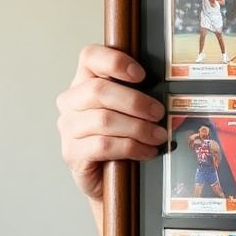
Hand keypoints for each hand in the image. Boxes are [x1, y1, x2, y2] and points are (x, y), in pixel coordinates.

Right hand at [56, 45, 166, 202]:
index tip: (141, 75)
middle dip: (135, 102)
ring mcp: (68, 128)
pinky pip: (103, 145)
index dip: (115, 61)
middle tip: (158, 113)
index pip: (90, 57)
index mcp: (85, 81)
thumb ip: (139, 93)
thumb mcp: (131, 110)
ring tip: (158, 135)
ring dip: (138, 128)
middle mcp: (71, 101)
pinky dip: (131, 147)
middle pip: (99, 90)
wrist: (109, 178)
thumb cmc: (122, 136)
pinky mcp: (72, 153)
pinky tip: (146, 150)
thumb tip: (168, 90)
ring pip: (103, 120)